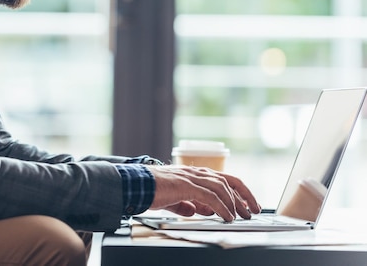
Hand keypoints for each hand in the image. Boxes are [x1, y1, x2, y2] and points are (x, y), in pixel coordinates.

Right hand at [146, 165, 260, 221]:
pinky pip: (211, 196)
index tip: (247, 204)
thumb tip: (195, 211)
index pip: (223, 179)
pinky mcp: (186, 186)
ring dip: (235, 203)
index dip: (238, 191)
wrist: (136, 185)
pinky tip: (227, 216)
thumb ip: (186, 204)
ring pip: (222, 187)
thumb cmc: (150, 190)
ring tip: (242, 216)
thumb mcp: (173, 199)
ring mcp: (191, 178)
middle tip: (254, 210)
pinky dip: (222, 207)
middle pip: (229, 180)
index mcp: (193, 174)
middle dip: (244, 195)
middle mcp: (195, 173)